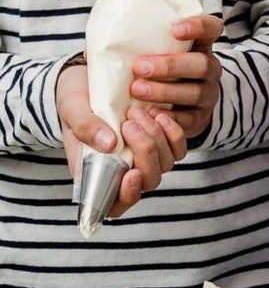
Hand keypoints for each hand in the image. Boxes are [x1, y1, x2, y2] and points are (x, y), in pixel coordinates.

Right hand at [57, 63, 187, 217]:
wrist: (89, 83)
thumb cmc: (75, 102)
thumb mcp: (71, 110)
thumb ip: (85, 127)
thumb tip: (109, 145)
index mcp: (95, 174)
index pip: (116, 204)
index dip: (128, 196)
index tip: (132, 174)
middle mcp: (123, 170)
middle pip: (149, 181)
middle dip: (145, 153)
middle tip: (128, 123)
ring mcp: (144, 157)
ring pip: (166, 163)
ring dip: (156, 138)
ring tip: (137, 112)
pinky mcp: (161, 141)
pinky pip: (178, 147)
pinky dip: (173, 131)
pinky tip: (158, 113)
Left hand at [130, 15, 223, 137]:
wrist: (161, 106)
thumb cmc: (150, 73)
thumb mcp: (146, 54)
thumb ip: (125, 49)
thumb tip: (90, 53)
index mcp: (199, 46)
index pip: (211, 28)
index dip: (198, 26)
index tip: (174, 29)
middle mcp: (209, 69)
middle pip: (202, 64)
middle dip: (171, 65)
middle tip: (139, 67)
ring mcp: (207, 94)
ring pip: (195, 92)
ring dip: (166, 91)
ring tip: (137, 91)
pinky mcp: (199, 119)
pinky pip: (189, 119)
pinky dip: (169, 117)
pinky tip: (149, 113)